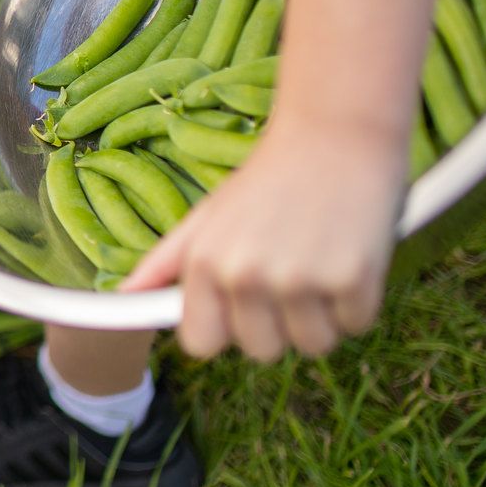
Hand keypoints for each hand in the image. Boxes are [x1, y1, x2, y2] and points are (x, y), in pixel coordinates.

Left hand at [117, 119, 403, 361]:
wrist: (335, 135)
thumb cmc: (268, 182)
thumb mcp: (207, 216)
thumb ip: (165, 262)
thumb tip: (126, 295)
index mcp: (205, 264)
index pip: (201, 344)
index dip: (227, 329)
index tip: (244, 305)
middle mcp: (245, 276)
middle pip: (261, 351)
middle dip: (280, 324)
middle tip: (291, 271)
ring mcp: (299, 279)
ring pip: (313, 344)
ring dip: (323, 315)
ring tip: (319, 260)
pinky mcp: (352, 278)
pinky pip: (357, 323)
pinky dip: (359, 298)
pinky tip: (350, 254)